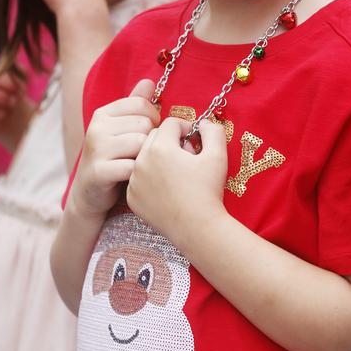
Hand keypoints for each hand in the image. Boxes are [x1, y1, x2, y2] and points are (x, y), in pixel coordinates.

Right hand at [70, 79, 160, 216]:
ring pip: (141, 143)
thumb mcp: (121, 129)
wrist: (89, 194)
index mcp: (103, 114)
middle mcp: (96, 128)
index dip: (153, 120)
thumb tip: (149, 81)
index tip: (148, 134)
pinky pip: (133, 166)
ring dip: (145, 157)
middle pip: (144, 124)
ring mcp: (96, 149)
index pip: (142, 105)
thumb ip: (135, 105)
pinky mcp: (99, 172)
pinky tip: (133, 178)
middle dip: (150, 140)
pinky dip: (138, 174)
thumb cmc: (112, 159)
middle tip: (141, 154)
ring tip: (138, 165)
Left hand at [126, 116, 227, 245]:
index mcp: (160, 147)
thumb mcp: (218, 155)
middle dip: (171, 142)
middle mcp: (141, 161)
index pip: (170, 124)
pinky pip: (139, 178)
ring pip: (144, 157)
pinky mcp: (132, 197)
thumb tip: (203, 123)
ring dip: (159, 158)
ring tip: (177, 173)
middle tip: (187, 157)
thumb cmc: (208, 190)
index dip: (186, 129)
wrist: (197, 228)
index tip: (195, 142)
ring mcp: (134, 180)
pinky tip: (167, 189)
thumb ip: (213, 131)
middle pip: (154, 137)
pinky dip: (150, 178)